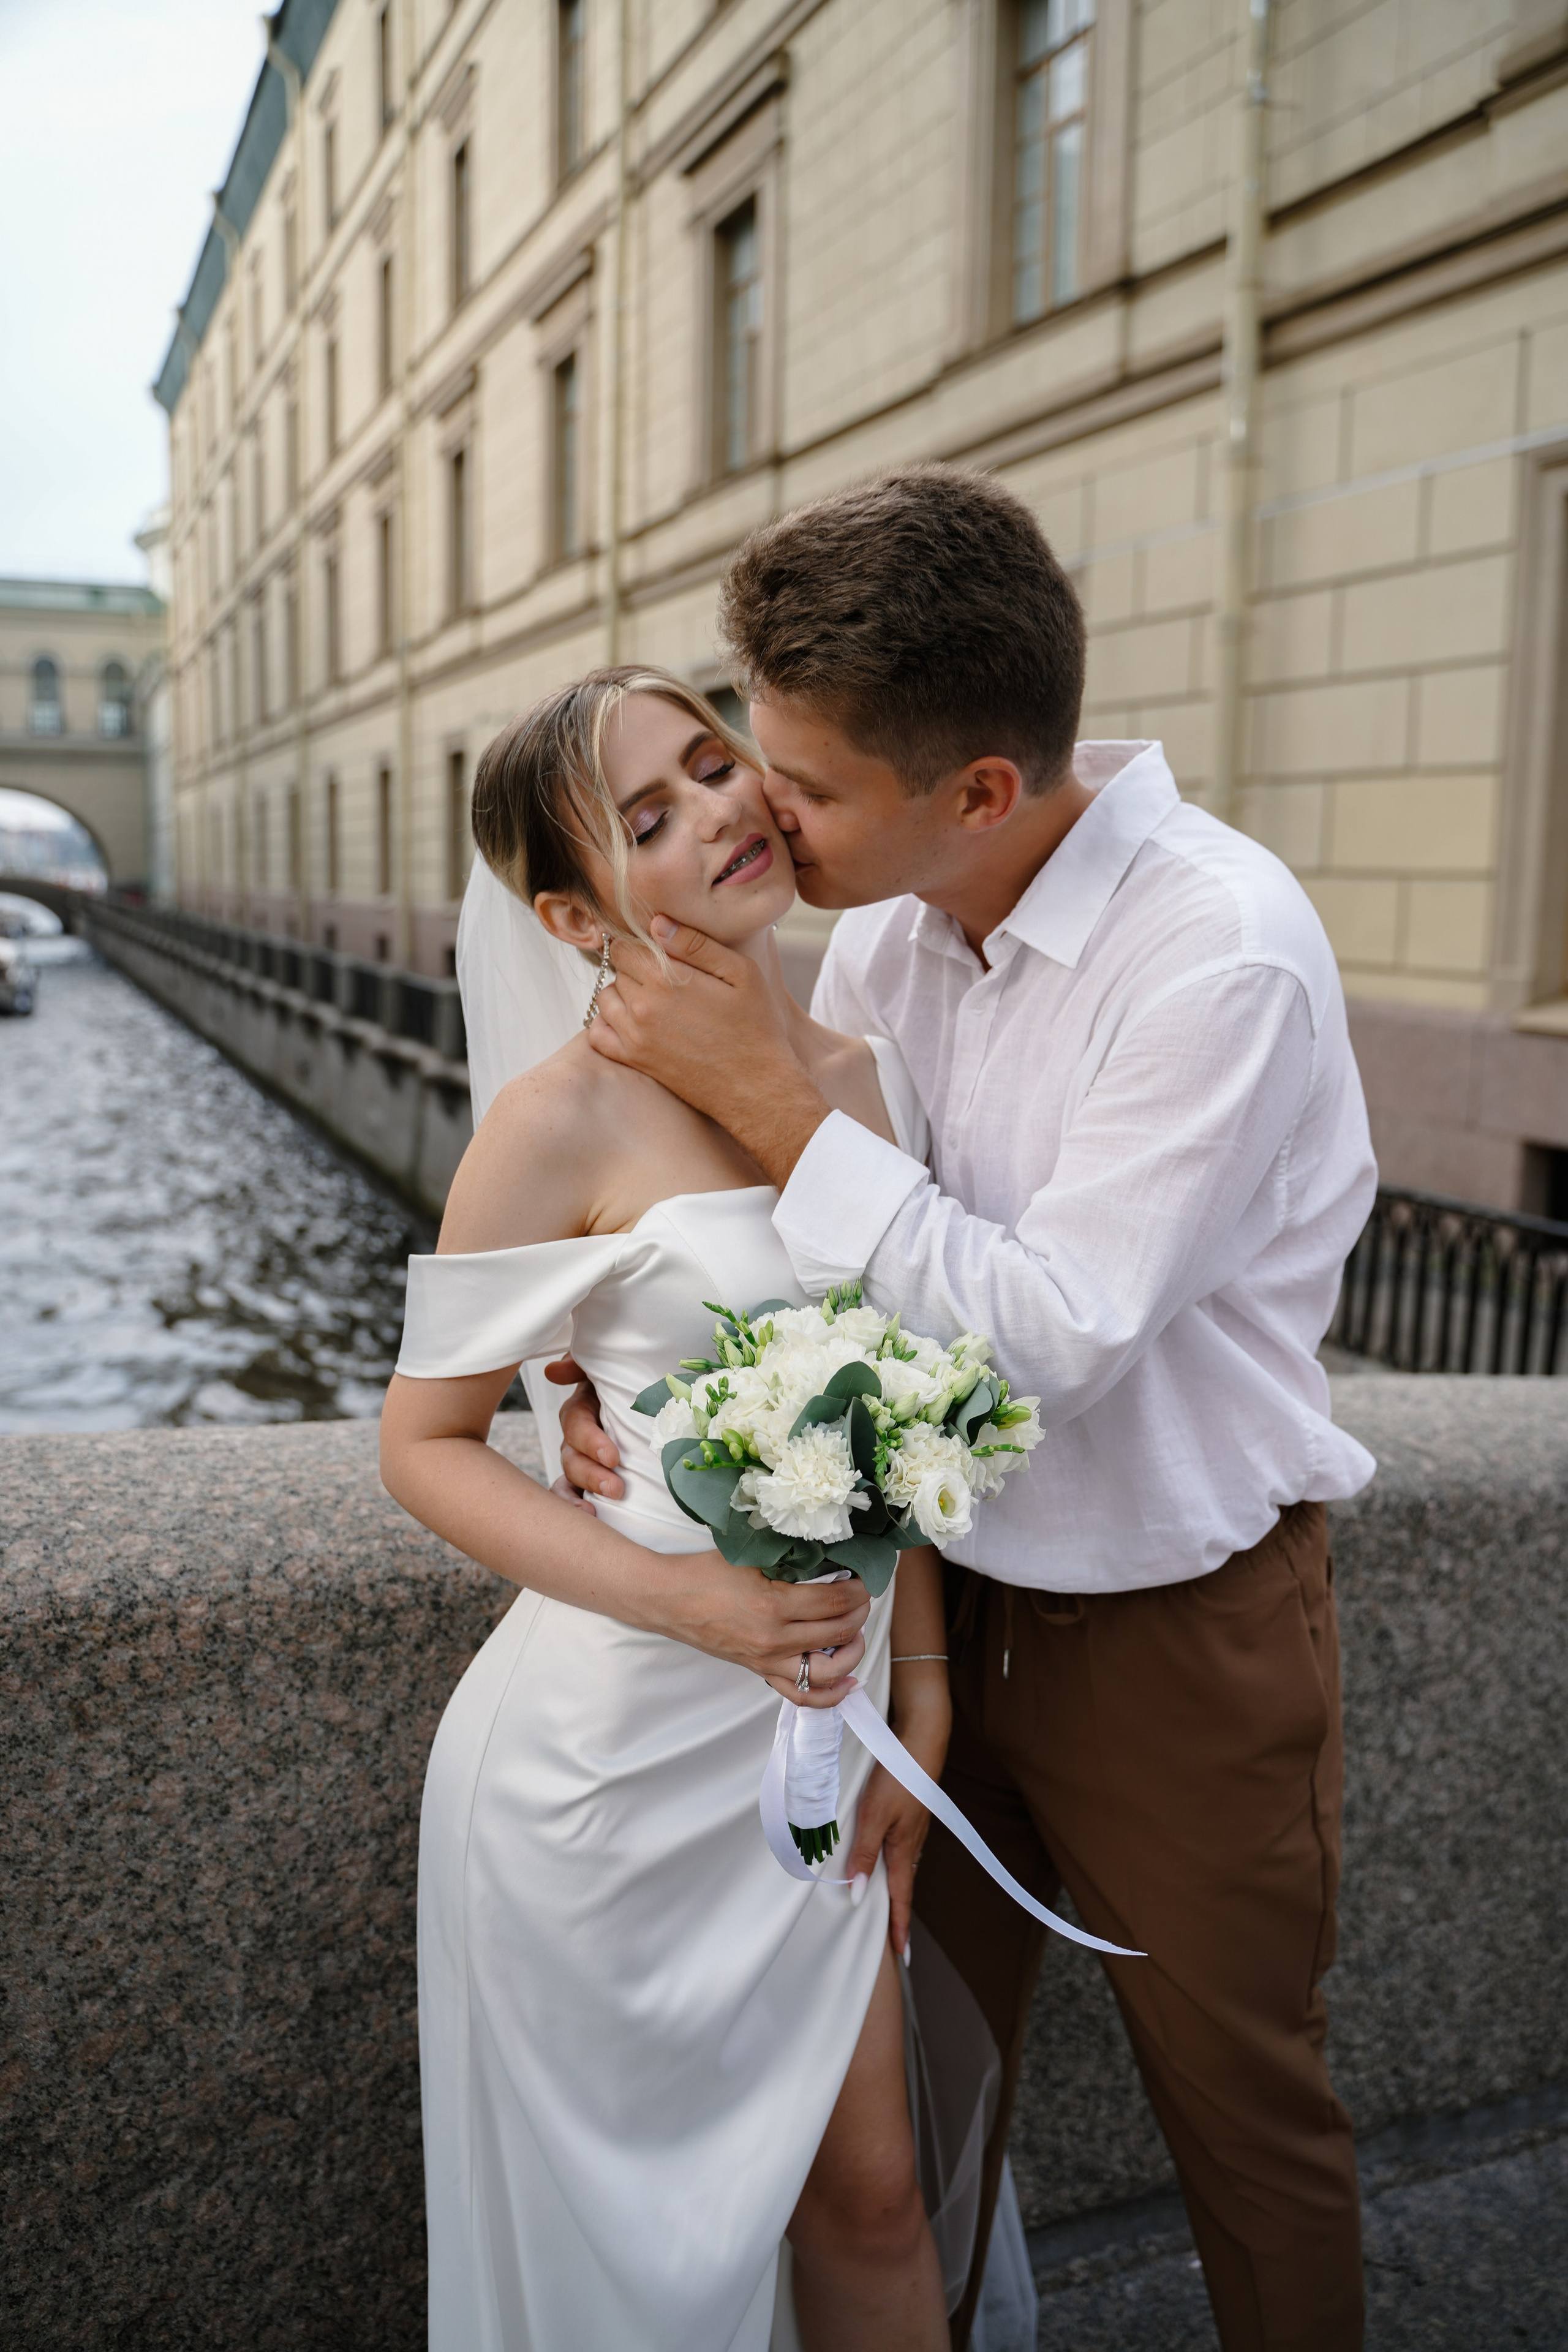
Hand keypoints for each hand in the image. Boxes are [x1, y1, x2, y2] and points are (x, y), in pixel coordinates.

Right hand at [546, 1354, 623, 1503]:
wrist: (661, 1407)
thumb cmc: (637, 1385)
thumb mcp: (613, 1370)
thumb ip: (583, 1365)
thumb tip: (553, 1371)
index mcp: (586, 1407)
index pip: (576, 1421)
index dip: (591, 1440)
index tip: (613, 1457)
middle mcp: (579, 1436)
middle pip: (571, 1456)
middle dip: (592, 1474)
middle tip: (616, 1488)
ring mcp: (581, 1462)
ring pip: (570, 1479)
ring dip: (585, 1492)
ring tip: (601, 1508)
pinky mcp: (587, 1484)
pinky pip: (570, 1497)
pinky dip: (574, 1506)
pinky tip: (590, 1516)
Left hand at [586, 921, 829, 1185]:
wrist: (756, 1087)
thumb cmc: (756, 1028)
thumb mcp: (741, 974)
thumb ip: (697, 945)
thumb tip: (657, 924)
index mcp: (667, 979)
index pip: (625, 946)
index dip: (641, 944)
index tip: (660, 952)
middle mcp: (643, 1006)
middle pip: (617, 971)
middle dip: (635, 968)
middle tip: (665, 977)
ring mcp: (635, 1036)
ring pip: (605, 999)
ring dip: (622, 994)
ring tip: (652, 999)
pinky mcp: (635, 1061)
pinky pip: (598, 1035)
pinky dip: (606, 1024)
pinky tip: (631, 1022)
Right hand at [635, 1549, 869, 1705]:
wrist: (668, 1600)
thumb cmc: (705, 1573)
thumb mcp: (751, 1558)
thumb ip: (790, 1561)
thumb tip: (831, 1561)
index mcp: (773, 1604)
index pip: (834, 1600)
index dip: (858, 1590)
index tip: (864, 1580)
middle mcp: (774, 1639)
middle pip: (838, 1632)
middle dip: (860, 1613)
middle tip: (863, 1598)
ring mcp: (768, 1660)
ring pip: (828, 1671)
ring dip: (853, 1652)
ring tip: (856, 1634)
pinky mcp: (760, 1672)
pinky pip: (801, 1695)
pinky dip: (830, 1694)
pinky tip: (847, 1682)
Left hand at [843, 1767, 930, 1959]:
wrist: (921, 1743)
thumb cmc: (896, 1779)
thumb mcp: (873, 1817)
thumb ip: (865, 1854)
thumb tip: (860, 1894)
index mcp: (903, 1849)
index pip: (901, 1898)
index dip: (899, 1926)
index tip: (901, 1956)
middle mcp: (911, 1843)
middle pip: (904, 1886)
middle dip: (899, 1914)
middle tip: (896, 1941)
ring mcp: (913, 1828)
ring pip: (903, 1867)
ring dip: (898, 1890)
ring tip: (890, 1908)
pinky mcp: (910, 1814)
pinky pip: (902, 1849)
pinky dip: (895, 1865)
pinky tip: (887, 1861)